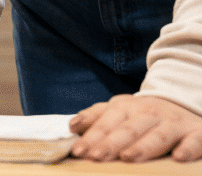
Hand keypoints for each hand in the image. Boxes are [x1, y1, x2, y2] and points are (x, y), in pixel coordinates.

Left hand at [70, 94, 201, 161]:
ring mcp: (173, 123)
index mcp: (126, 108)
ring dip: (142, 147)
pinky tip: (179, 158)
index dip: (91, 137)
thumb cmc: (143, 114)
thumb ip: (96, 117)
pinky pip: (194, 141)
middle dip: (111, 143)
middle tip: (96, 157)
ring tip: (128, 157)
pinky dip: (188, 148)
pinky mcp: (196, 132)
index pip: (106, 123)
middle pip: (128, 130)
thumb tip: (72, 126)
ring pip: (157, 136)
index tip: (78, 151)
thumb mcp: (119, 110)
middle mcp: (149, 113)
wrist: (184, 102)